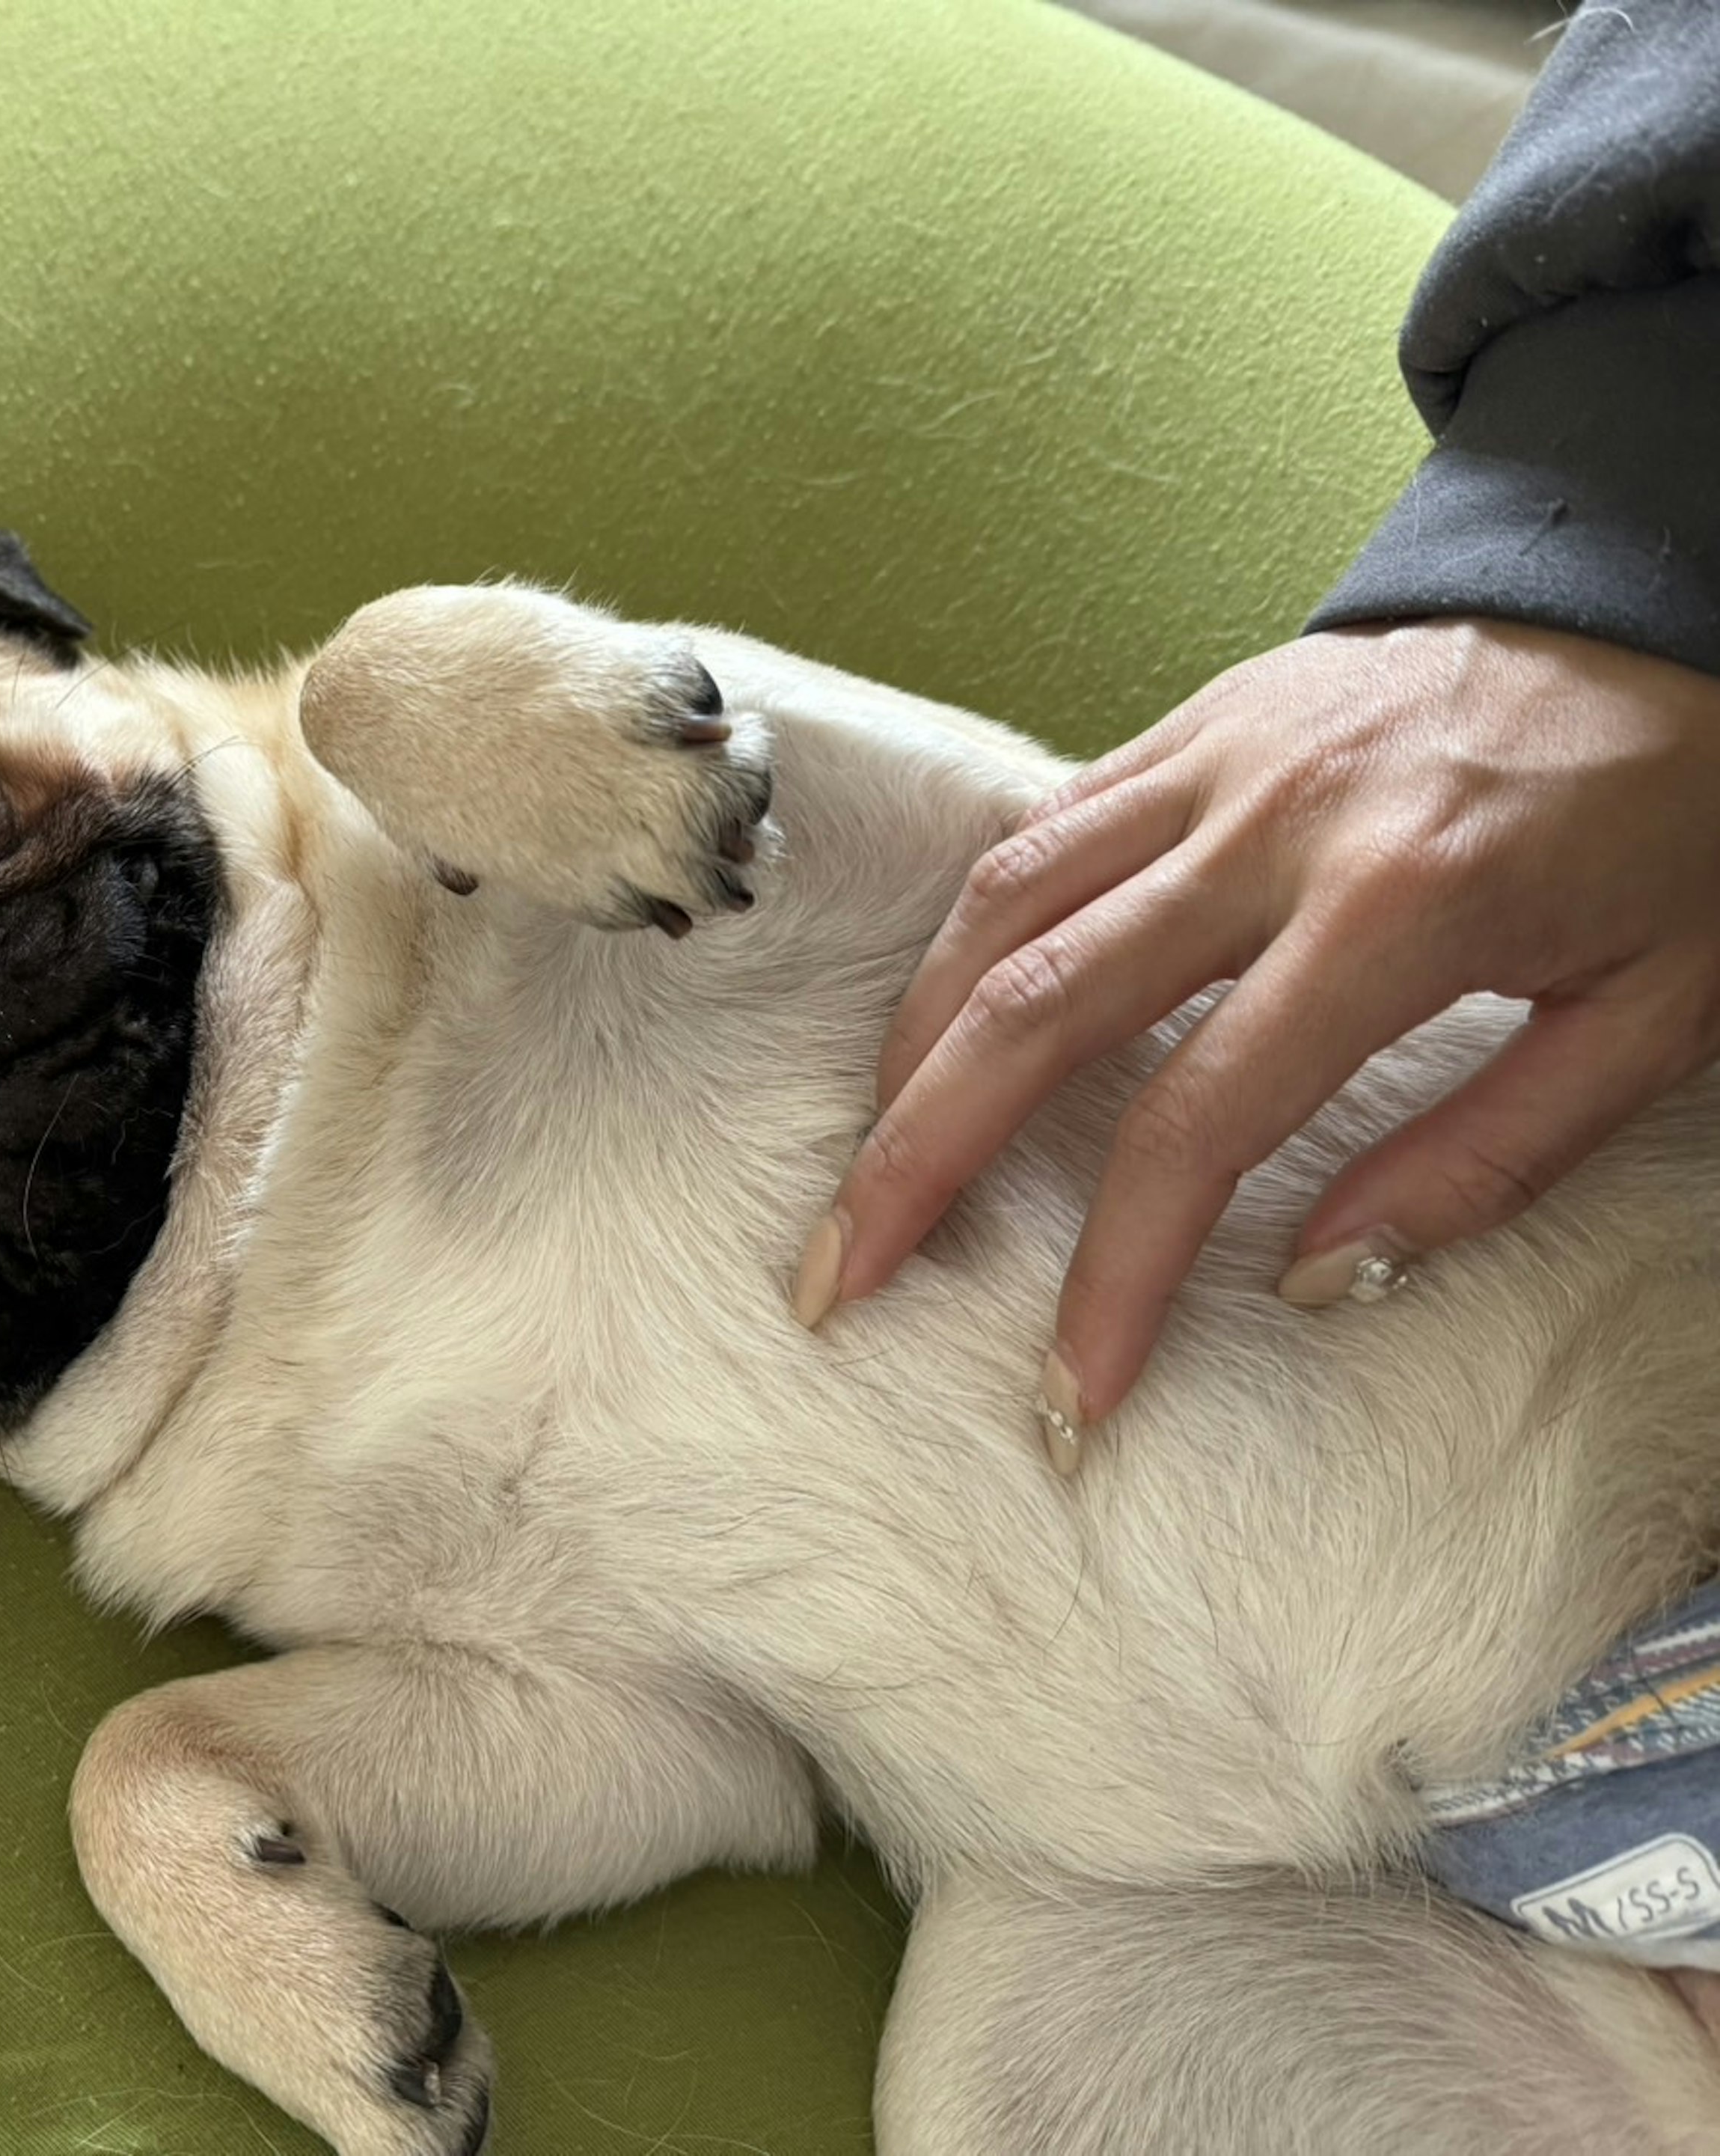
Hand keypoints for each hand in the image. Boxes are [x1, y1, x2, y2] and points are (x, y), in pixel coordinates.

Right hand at [790, 618, 1719, 1467]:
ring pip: (1001, 906)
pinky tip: (941, 1024)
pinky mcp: (1193, 721)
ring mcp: (1217, 758)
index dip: (1114, 1269)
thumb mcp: (1653, 1016)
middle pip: (1037, 1005)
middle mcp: (1276, 824)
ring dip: (908, 1047)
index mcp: (1400, 909)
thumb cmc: (1681, 818)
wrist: (1675, 605)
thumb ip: (1484, 1158)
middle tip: (843, 1275)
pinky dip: (967, 939)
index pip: (1200, 1119)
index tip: (1068, 1387)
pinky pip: (1042, 832)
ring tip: (870, 1160)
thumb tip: (1308, 1277)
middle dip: (919, 1155)